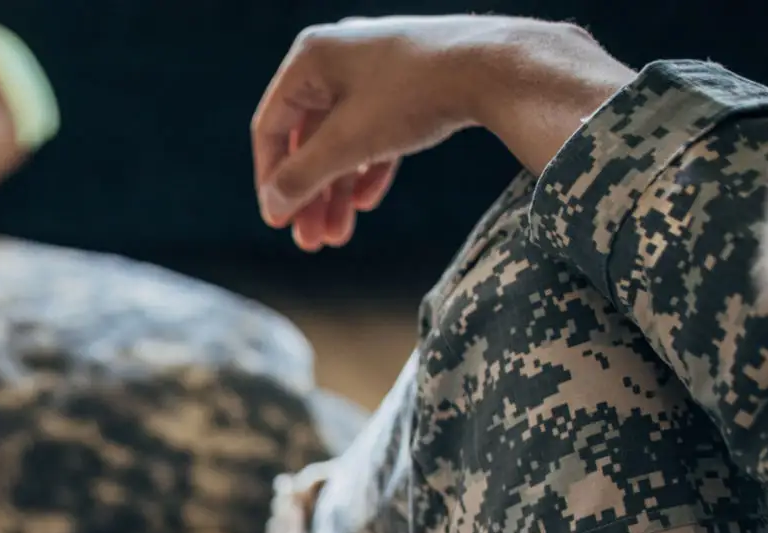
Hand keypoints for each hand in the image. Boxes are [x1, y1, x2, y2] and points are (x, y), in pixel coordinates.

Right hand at [251, 16, 634, 250]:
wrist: (496, 66)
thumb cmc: (413, 94)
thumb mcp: (347, 143)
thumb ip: (302, 177)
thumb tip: (273, 208)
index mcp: (310, 58)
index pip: (271, 127)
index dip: (270, 179)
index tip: (278, 221)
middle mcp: (337, 56)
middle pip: (308, 138)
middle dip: (310, 194)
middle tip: (310, 241)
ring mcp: (374, 67)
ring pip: (343, 139)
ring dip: (337, 190)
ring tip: (338, 235)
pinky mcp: (407, 81)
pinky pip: (374, 130)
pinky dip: (368, 167)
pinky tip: (367, 202)